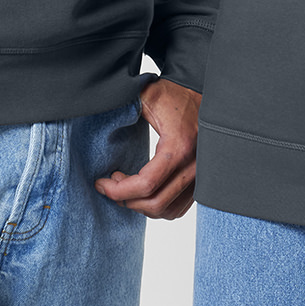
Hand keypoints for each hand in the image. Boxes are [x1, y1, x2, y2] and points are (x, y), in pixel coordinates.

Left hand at [93, 77, 199, 219]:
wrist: (208, 97)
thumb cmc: (177, 94)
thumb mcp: (148, 94)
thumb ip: (124, 104)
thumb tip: (96, 107)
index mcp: (179, 146)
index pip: (146, 184)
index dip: (118, 190)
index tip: (101, 183)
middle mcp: (194, 166)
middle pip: (155, 203)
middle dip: (126, 200)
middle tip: (111, 185)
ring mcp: (200, 177)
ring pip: (167, 210)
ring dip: (142, 205)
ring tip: (127, 186)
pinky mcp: (201, 182)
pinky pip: (178, 208)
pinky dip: (158, 206)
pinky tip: (145, 190)